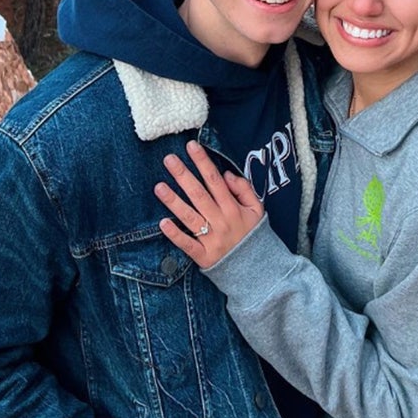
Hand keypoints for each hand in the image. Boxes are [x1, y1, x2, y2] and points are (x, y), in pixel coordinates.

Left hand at [154, 141, 264, 267]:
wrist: (259, 270)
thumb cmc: (254, 235)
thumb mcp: (257, 210)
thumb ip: (245, 190)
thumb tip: (226, 174)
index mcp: (233, 208)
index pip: (215, 181)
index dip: (203, 162)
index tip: (191, 147)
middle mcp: (221, 221)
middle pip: (199, 194)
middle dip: (183, 175)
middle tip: (168, 159)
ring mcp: (212, 239)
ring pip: (190, 217)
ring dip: (174, 201)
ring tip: (158, 186)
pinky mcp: (204, 256)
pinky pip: (188, 244)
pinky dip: (175, 234)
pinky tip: (163, 223)